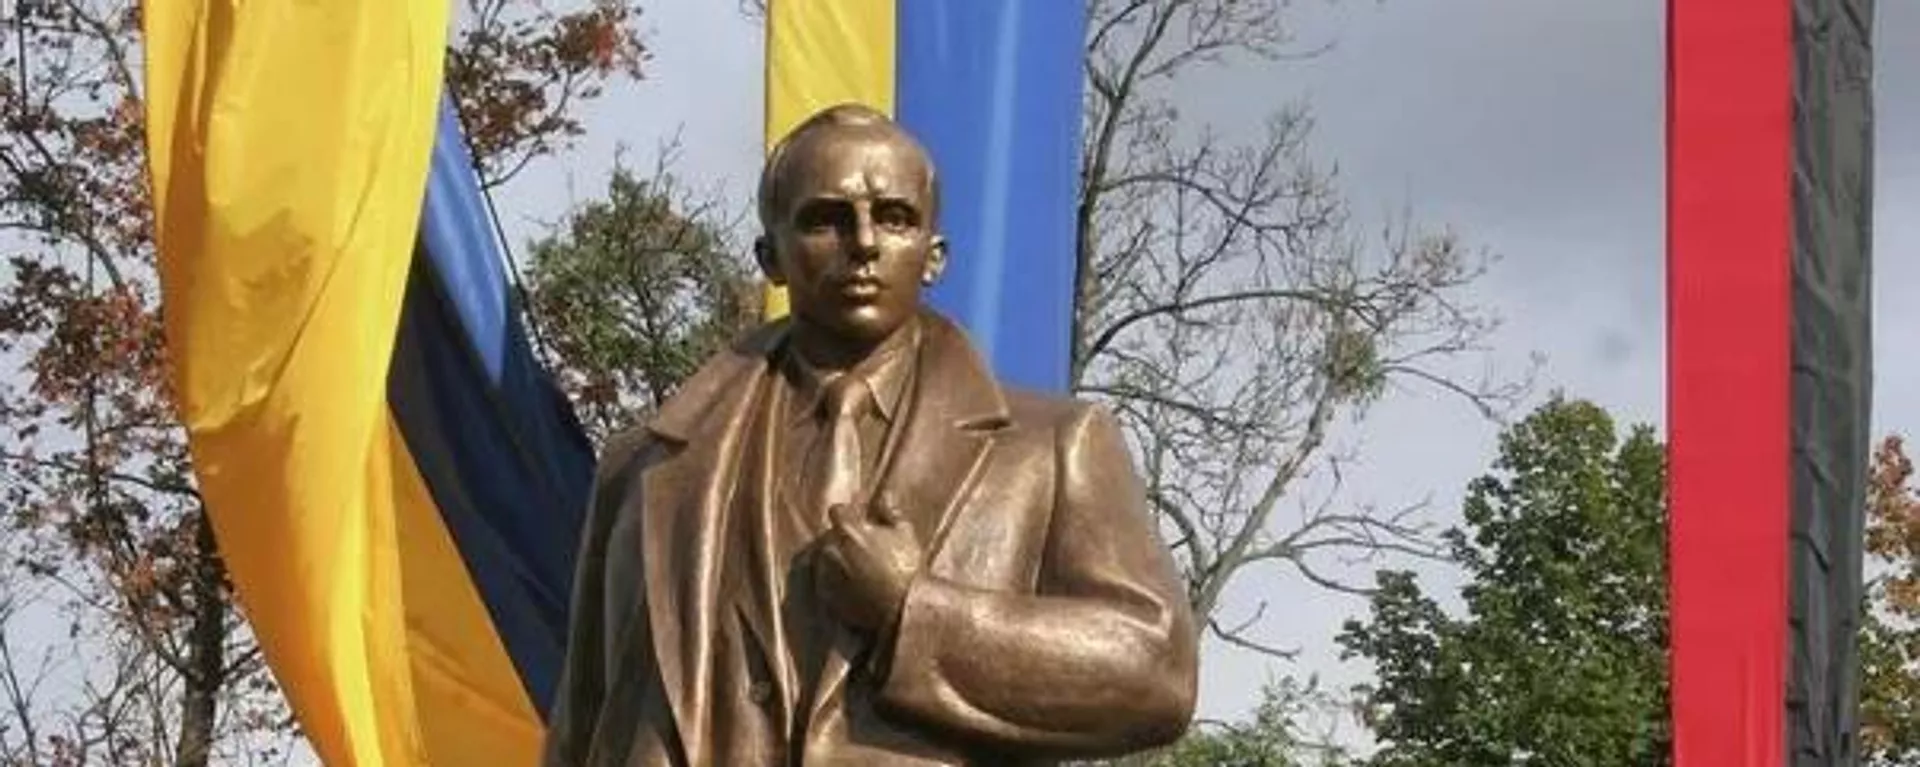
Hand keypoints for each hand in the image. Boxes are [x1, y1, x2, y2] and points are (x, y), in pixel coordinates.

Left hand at [816, 493, 922, 632]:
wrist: (902, 608)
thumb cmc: (906, 567)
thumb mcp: (904, 533)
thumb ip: (890, 511)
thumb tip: (884, 495)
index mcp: (847, 530)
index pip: (837, 511)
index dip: (849, 514)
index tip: (860, 520)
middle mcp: (830, 549)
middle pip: (830, 536)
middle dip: (843, 539)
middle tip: (864, 548)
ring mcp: (825, 574)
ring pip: (825, 559)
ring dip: (837, 560)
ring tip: (860, 571)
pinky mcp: (825, 595)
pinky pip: (825, 582)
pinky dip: (835, 582)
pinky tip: (855, 587)